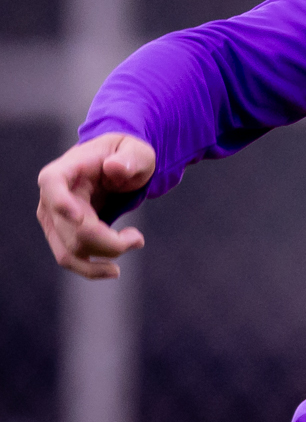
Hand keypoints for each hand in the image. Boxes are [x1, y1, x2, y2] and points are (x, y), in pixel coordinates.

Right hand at [36, 132, 155, 277]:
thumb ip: (130, 159)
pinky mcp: (62, 235)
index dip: (61, 202)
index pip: (53, 184)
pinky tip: (113, 270)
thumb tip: (115, 168)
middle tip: (138, 238)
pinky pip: (69, 260)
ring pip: (71, 251)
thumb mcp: (136, 151)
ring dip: (106, 255)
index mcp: (65, 171)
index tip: (79, 218)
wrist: (116, 167)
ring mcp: (53, 219)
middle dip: (111, 242)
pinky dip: (91, 270)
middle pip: (73, 231)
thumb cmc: (125, 155)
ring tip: (133, 243)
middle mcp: (51, 197)